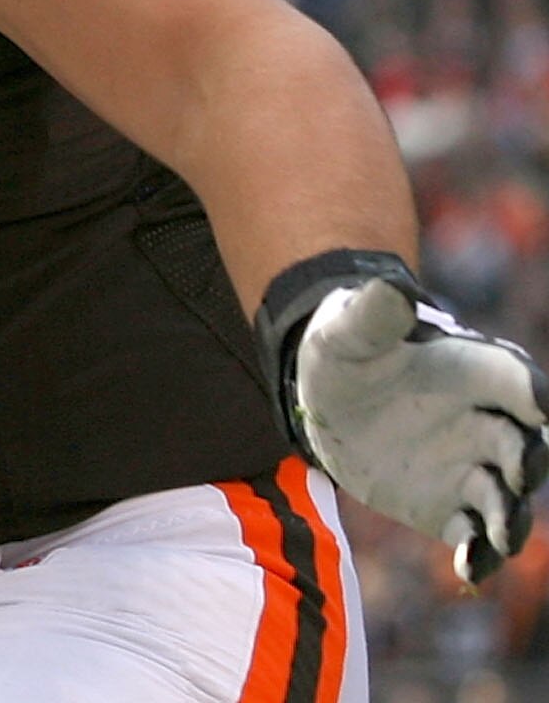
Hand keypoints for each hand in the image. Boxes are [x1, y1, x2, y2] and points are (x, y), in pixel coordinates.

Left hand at [259, 252, 548, 585]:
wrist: (331, 395)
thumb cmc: (348, 348)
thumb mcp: (349, 328)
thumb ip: (373, 314)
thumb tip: (392, 289)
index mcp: (471, 372)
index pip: (513, 379)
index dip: (526, 389)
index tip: (537, 402)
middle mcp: (484, 423)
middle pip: (524, 445)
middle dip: (527, 458)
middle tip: (519, 469)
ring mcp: (471, 468)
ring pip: (506, 499)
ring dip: (509, 518)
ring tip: (501, 536)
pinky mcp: (450, 506)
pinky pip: (473, 536)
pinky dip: (477, 554)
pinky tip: (467, 569)